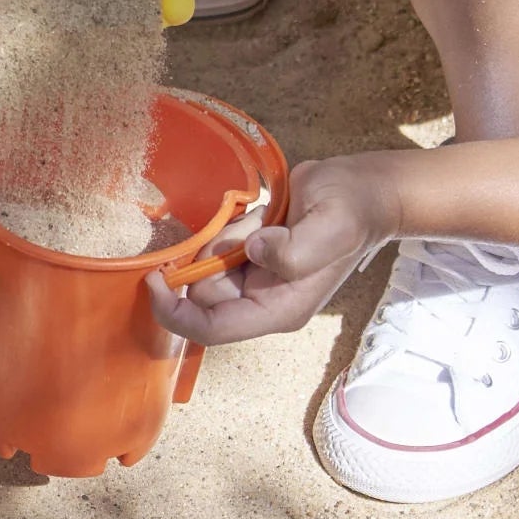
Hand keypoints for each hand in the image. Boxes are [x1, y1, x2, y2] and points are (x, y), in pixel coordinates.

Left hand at [147, 154, 398, 348]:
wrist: (363, 189)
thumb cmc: (352, 210)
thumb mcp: (332, 227)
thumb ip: (295, 249)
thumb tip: (254, 250)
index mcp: (279, 309)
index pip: (211, 329)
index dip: (175, 312)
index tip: (155, 279)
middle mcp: (262, 301)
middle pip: (201, 294)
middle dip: (209, 258)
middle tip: (247, 229)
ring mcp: (254, 279)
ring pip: (205, 266)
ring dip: (223, 238)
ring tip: (264, 220)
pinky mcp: (249, 256)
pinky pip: (216, 245)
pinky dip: (228, 227)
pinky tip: (260, 215)